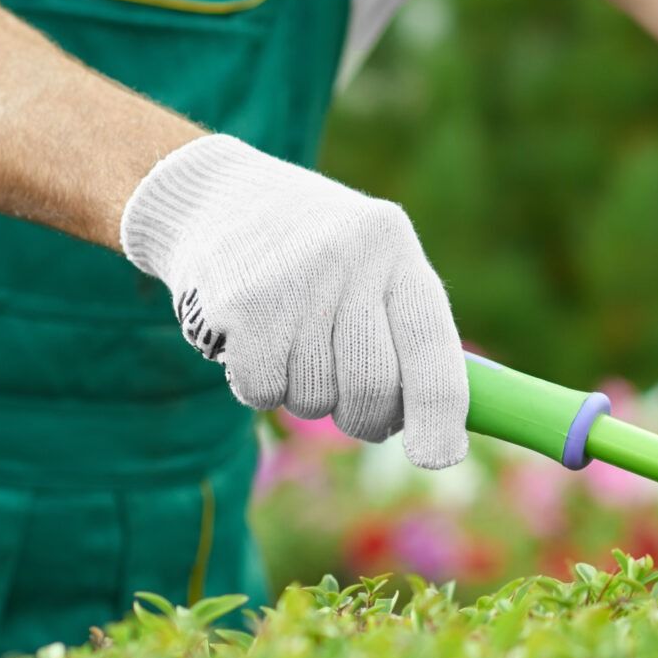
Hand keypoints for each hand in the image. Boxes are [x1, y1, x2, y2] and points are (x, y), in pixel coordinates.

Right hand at [119, 135, 468, 466]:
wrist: (216, 200)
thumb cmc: (314, 253)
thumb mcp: (372, 265)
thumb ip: (406, 336)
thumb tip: (440, 436)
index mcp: (395, 248)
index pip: (431, 346)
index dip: (439, 414)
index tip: (437, 458)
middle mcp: (350, 257)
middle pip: (373, 388)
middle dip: (366, 418)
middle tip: (353, 408)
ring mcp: (292, 279)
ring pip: (316, 397)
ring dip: (306, 394)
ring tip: (293, 343)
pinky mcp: (239, 305)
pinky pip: (263, 392)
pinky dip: (260, 385)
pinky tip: (255, 341)